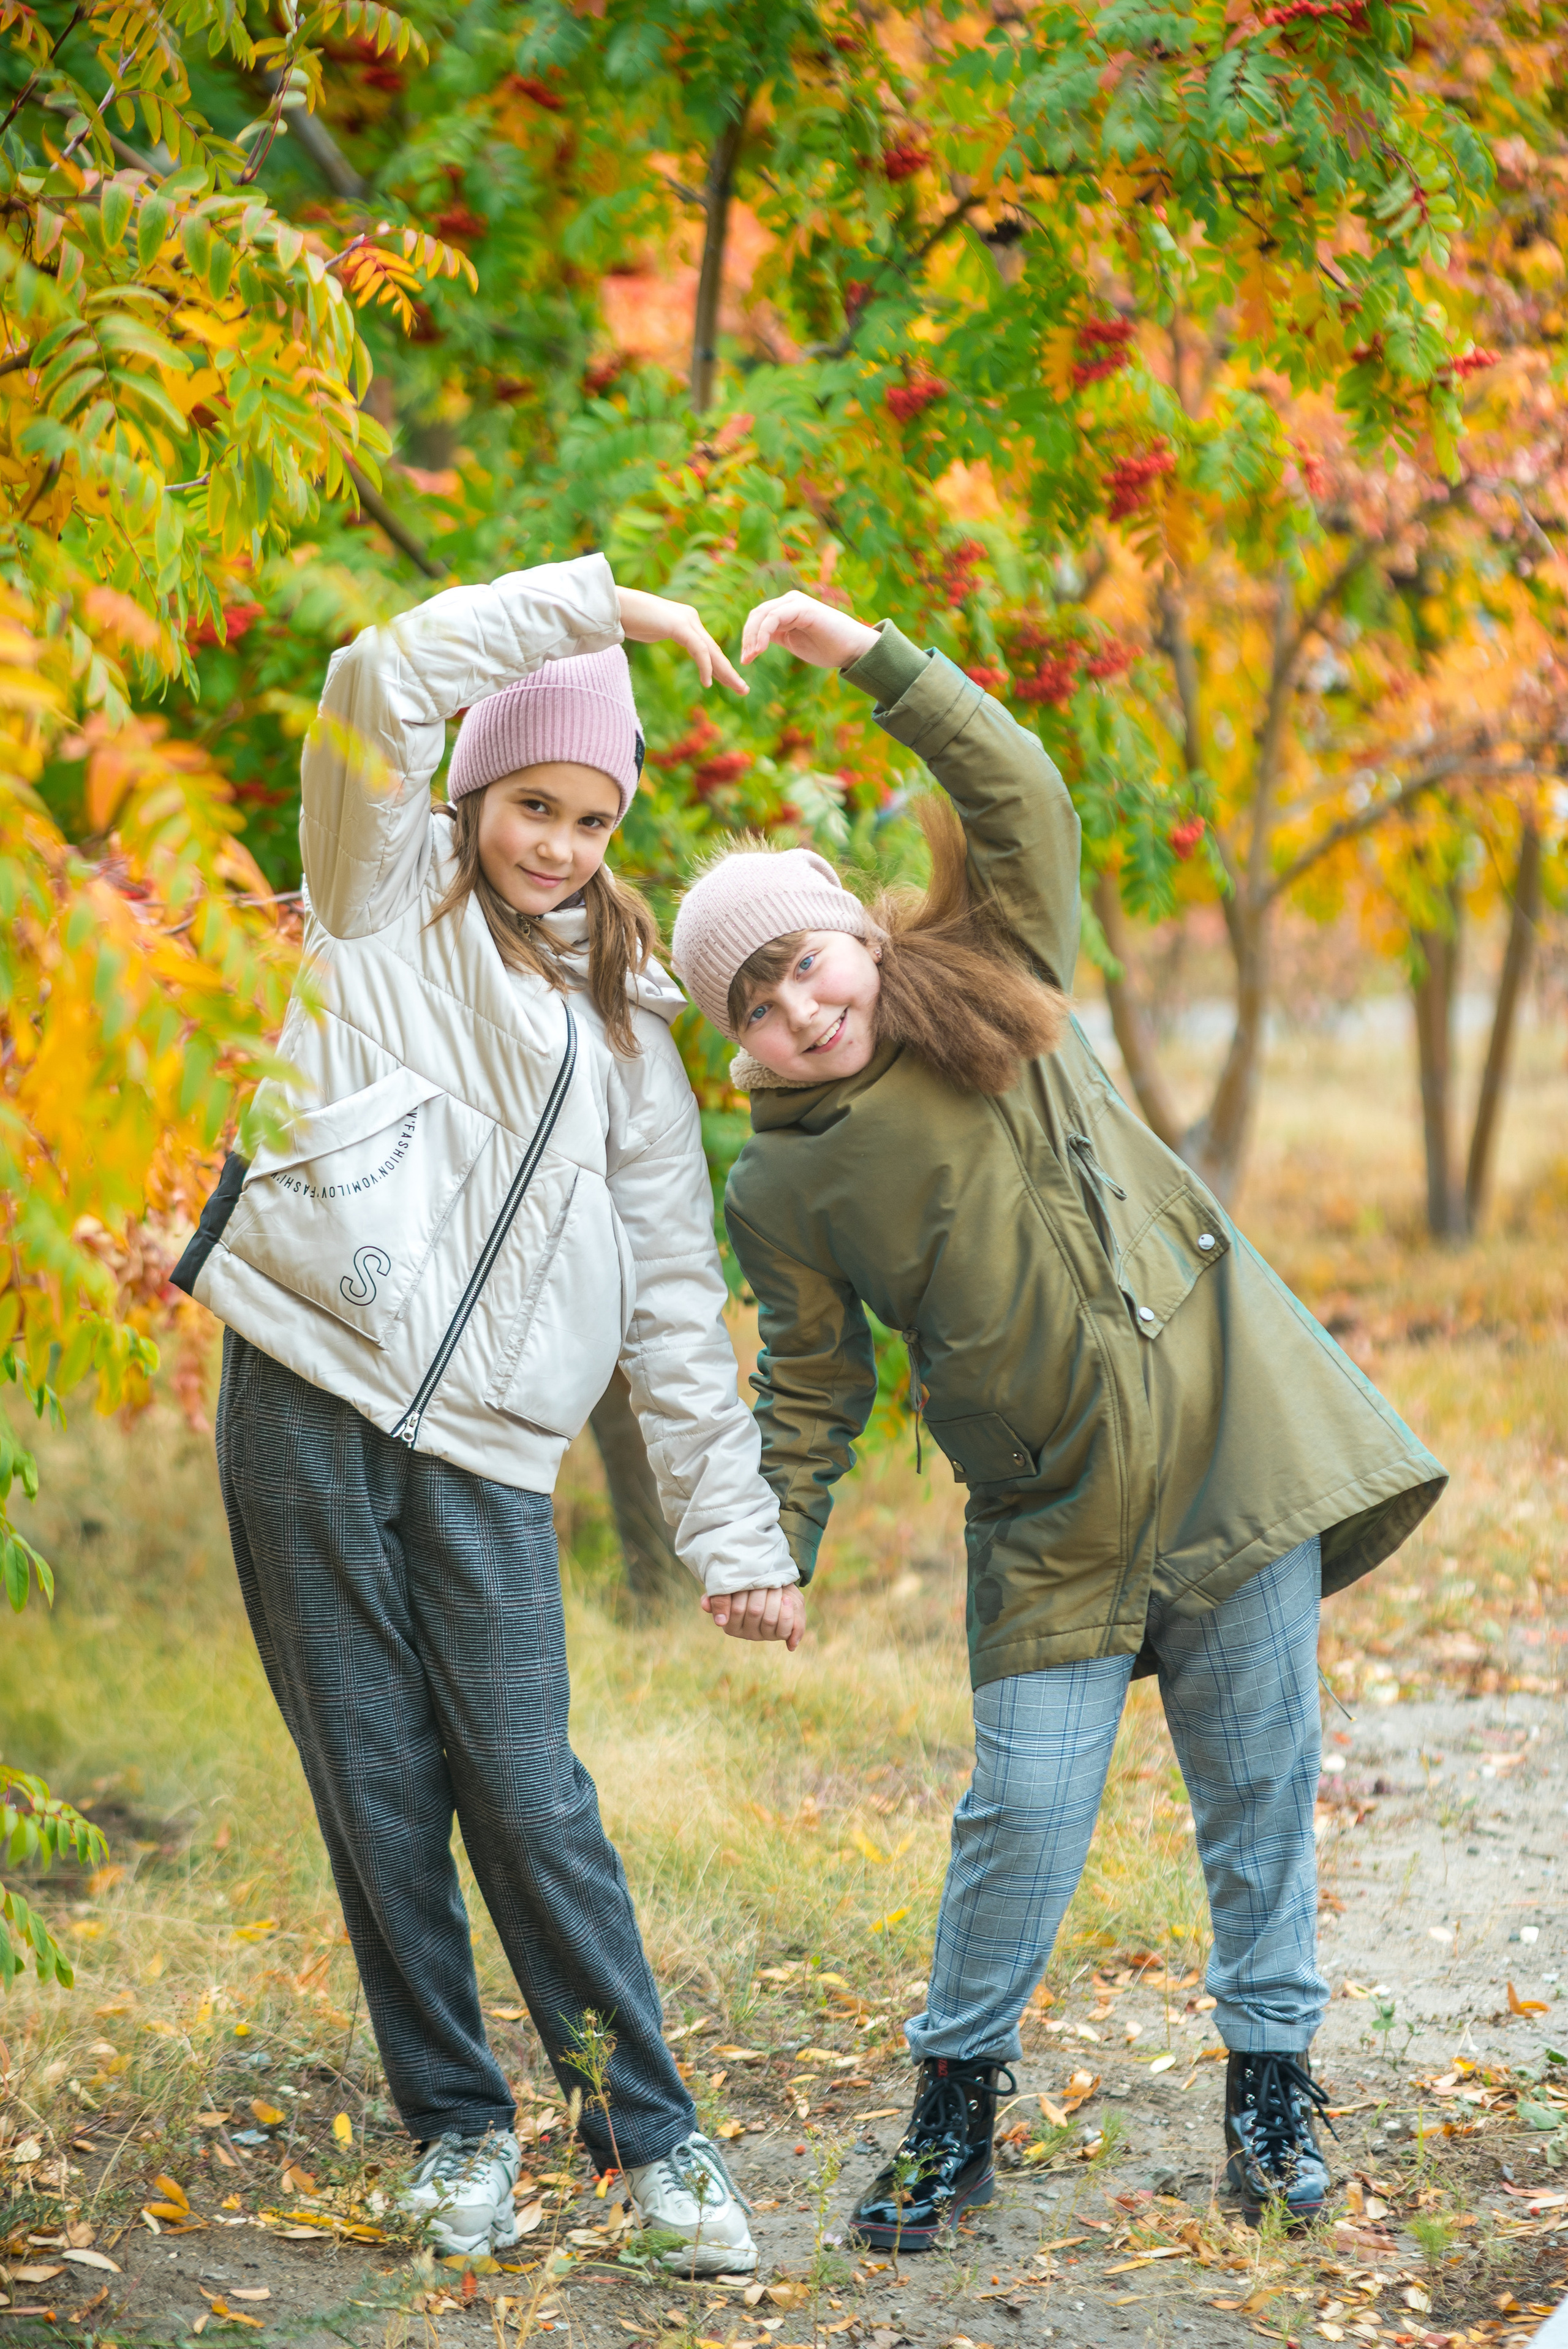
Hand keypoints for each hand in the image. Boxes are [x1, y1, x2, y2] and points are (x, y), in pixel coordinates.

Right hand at [617, 586, 747, 693]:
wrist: (615, 605)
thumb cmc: (629, 617)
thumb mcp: (653, 630)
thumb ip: (664, 634)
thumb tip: (661, 637)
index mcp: (687, 621)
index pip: (708, 648)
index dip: (719, 667)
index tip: (730, 682)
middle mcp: (691, 619)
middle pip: (714, 651)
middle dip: (729, 672)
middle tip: (743, 689)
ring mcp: (687, 621)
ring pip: (712, 651)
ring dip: (726, 672)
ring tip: (737, 688)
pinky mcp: (679, 626)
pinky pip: (698, 650)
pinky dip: (705, 667)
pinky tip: (708, 683)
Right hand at [701, 1582, 806, 1651]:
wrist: (774, 1583)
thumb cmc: (751, 1583)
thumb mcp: (732, 1585)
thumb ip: (718, 1594)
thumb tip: (704, 1605)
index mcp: (730, 1624)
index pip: (736, 1609)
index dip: (745, 1592)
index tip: (750, 1577)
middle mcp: (746, 1633)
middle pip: (755, 1612)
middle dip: (762, 1591)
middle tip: (765, 1579)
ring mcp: (764, 1636)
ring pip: (770, 1620)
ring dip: (775, 1599)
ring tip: (777, 1587)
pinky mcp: (781, 1635)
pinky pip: (785, 1629)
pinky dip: (787, 1613)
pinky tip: (786, 1600)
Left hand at [740, 590, 878, 671]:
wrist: (853, 650)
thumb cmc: (827, 649)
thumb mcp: (793, 642)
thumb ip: (776, 636)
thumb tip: (755, 642)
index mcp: (786, 609)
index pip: (758, 618)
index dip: (748, 638)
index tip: (746, 659)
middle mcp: (789, 602)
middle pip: (757, 614)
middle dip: (747, 638)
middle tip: (745, 660)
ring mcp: (796, 602)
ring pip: (762, 614)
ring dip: (752, 637)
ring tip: (751, 657)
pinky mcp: (802, 607)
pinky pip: (774, 617)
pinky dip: (763, 633)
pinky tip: (760, 649)